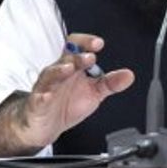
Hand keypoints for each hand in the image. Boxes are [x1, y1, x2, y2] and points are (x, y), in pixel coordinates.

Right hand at [0, 33, 134, 155]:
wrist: (47, 125)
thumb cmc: (67, 103)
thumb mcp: (93, 93)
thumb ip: (110, 83)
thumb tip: (128, 75)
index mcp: (72, 67)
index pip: (75, 46)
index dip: (85, 42)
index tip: (98, 43)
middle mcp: (58, 73)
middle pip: (65, 58)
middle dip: (78, 56)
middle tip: (90, 58)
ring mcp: (46, 87)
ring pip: (51, 74)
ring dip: (60, 70)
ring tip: (69, 69)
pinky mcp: (38, 103)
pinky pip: (39, 97)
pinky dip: (43, 96)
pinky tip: (48, 96)